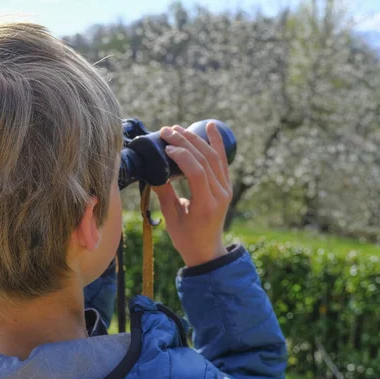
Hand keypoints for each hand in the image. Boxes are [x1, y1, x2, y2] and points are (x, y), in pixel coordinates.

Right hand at [153, 123, 231, 266]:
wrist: (207, 250)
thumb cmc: (185, 238)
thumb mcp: (171, 218)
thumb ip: (164, 193)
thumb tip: (152, 170)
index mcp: (206, 206)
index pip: (197, 172)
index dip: (182, 156)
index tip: (166, 147)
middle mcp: (220, 195)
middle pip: (205, 161)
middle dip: (185, 142)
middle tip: (167, 130)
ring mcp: (226, 190)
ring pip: (214, 157)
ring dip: (196, 139)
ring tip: (178, 128)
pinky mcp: (226, 186)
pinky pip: (223, 161)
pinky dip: (217, 143)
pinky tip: (211, 126)